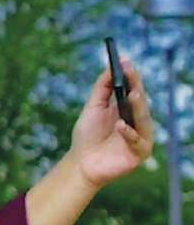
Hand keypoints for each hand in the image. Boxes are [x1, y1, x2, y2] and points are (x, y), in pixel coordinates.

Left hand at [67, 60, 153, 189]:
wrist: (80, 162)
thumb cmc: (87, 136)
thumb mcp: (93, 108)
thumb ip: (102, 88)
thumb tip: (110, 67)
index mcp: (128, 110)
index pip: (134, 90)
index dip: (131, 76)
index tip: (126, 62)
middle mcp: (137, 121)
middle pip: (140, 103)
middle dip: (136, 88)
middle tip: (132, 74)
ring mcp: (140, 137)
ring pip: (143, 120)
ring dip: (138, 107)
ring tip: (132, 95)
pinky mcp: (139, 153)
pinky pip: (138, 141)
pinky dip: (129, 133)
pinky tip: (120, 125)